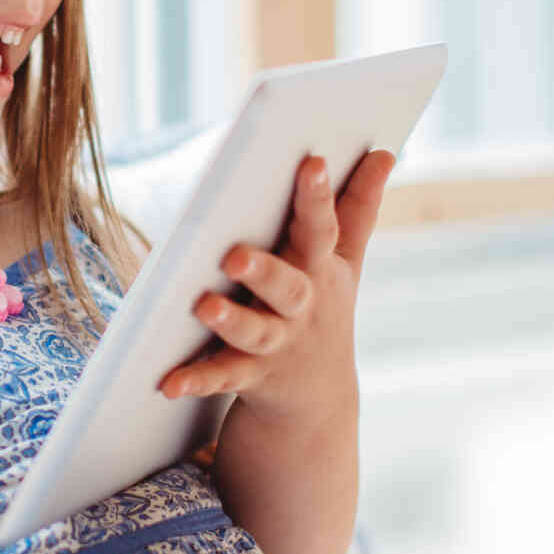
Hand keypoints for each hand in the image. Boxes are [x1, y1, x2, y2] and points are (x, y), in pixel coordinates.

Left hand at [158, 149, 395, 422]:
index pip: (322, 228)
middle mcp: (301, 308)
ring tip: (205, 307)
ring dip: (231, 321)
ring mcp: (276, 344)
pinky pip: (220, 377)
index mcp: (320, 271)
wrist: (317, 401)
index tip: (313, 162)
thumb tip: (384, 152)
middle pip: (288, 287)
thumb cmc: (322, 308)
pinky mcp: (248, 376)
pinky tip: (169, 381)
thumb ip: (359, 208)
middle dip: (265, 271)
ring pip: (254, 333)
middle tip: (235, 255)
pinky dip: (195, 379)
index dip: (319, 196)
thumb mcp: (345, 262)